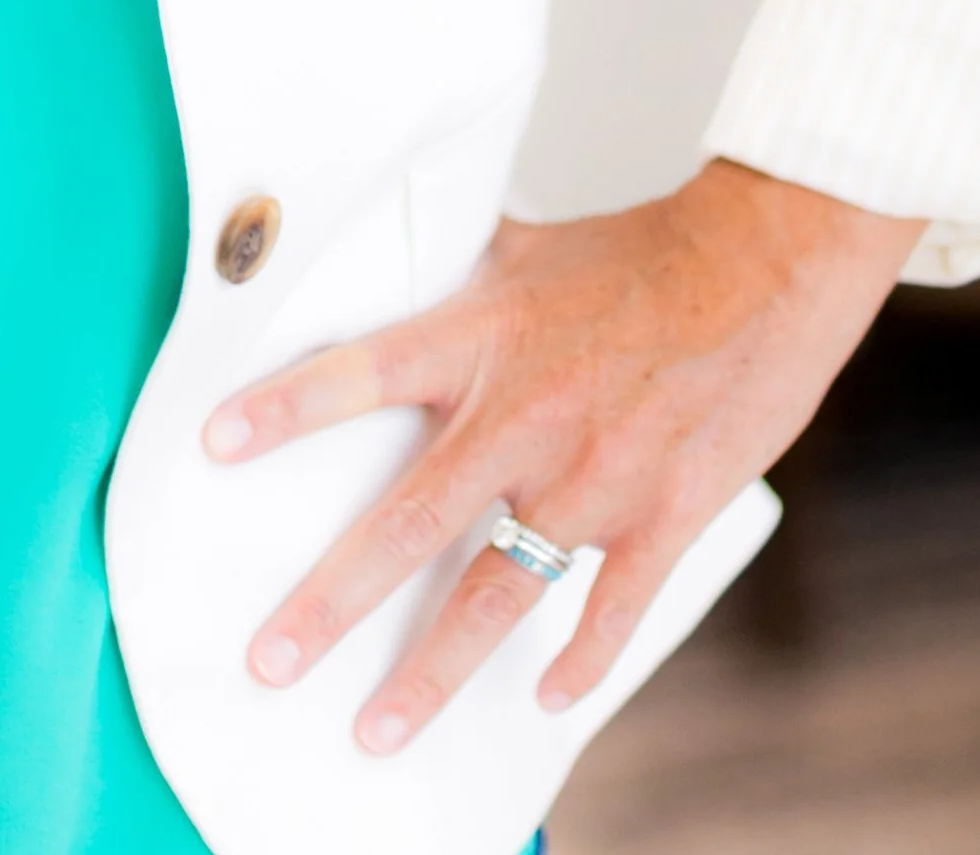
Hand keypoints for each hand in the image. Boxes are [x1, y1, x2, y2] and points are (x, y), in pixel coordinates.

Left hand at [200, 157, 920, 753]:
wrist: (763, 262)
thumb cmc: (641, 254)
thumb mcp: (526, 250)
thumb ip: (454, 277)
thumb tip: (384, 262)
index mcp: (483, 338)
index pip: (361, 372)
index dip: (287, 408)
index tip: (216, 445)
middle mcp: (526, 414)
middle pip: (411, 520)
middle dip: (333, 601)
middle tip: (271, 660)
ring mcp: (595, 476)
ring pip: (499, 594)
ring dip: (434, 672)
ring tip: (377, 728)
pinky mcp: (664, 513)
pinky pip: (613, 610)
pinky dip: (582, 662)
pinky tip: (549, 699)